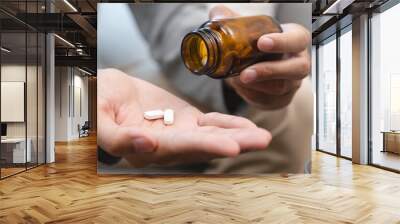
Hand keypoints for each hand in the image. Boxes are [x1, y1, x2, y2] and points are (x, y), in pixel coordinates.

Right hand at [98, 69, 270, 166]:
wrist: (109, 92)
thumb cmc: (99, 104)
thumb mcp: (98, 119)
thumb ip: (118, 137)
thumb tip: (146, 144)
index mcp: (147, 148)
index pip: (179, 148)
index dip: (205, 147)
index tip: (230, 147)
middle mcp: (169, 145)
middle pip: (204, 145)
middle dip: (233, 143)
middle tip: (260, 140)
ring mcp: (181, 132)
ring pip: (212, 135)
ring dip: (238, 135)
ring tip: (262, 136)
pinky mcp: (188, 120)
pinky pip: (211, 124)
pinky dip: (229, 124)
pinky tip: (248, 126)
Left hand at [210, 5, 310, 109]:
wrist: (257, 67)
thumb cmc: (257, 43)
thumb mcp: (246, 28)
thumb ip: (232, 18)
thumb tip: (217, 16)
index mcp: (295, 39)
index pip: (297, 39)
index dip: (282, 42)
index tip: (262, 42)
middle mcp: (298, 62)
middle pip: (296, 69)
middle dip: (270, 71)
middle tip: (245, 73)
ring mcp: (293, 83)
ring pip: (280, 88)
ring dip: (256, 85)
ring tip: (236, 80)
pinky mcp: (282, 99)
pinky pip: (269, 101)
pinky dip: (252, 95)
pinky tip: (240, 88)